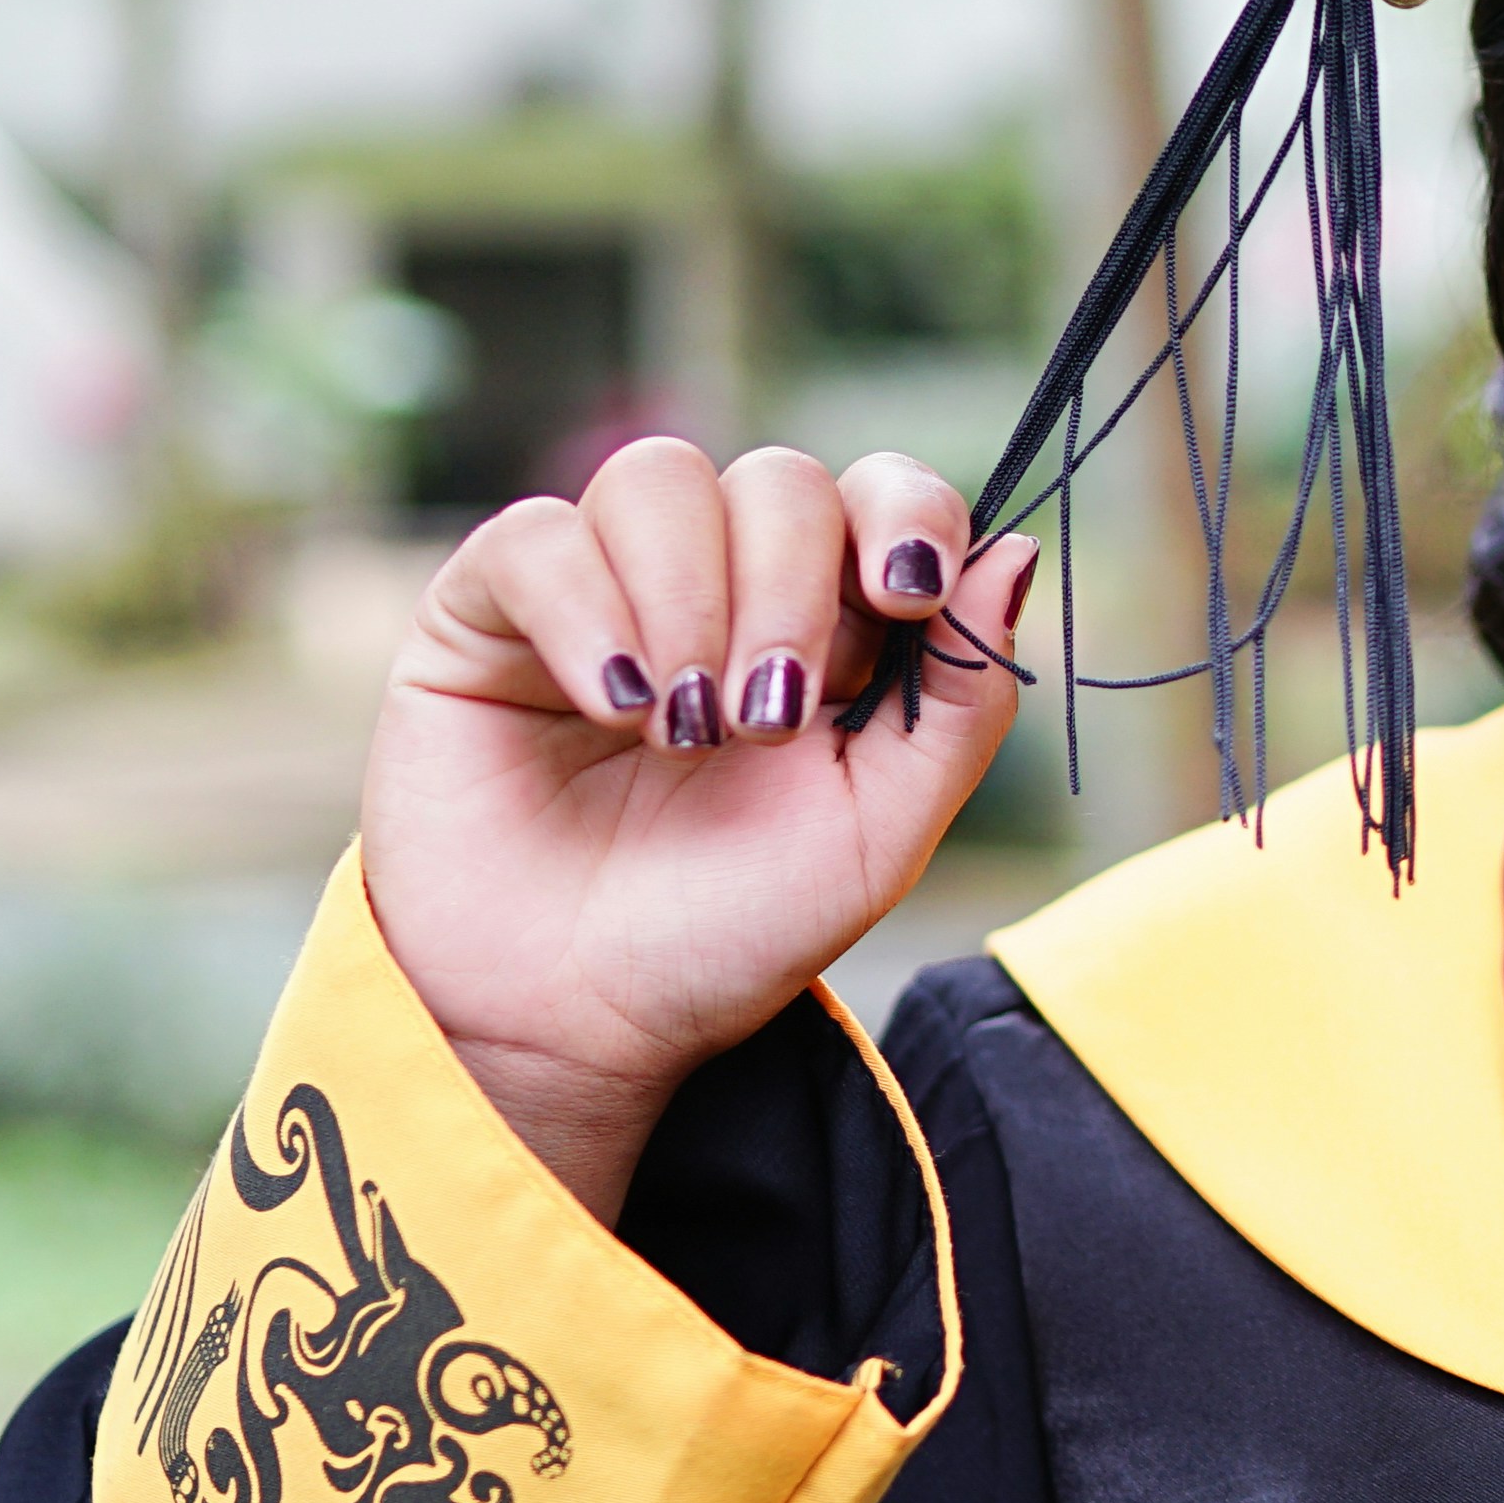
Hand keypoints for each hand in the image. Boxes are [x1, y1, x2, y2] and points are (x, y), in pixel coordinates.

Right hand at [357, 435, 1039, 1222]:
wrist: (581, 1022)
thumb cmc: (732, 933)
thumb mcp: (881, 831)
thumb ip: (960, 699)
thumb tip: (1015, 551)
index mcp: (829, 624)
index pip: (882, 494)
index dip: (905, 512)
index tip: (905, 594)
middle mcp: (719, 584)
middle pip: (778, 482)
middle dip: (788, 591)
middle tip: (761, 726)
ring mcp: (603, 586)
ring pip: (659, 480)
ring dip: (688, 601)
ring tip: (681, 733)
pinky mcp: (488, 610)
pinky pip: (538, 537)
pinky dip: (586, 610)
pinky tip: (610, 706)